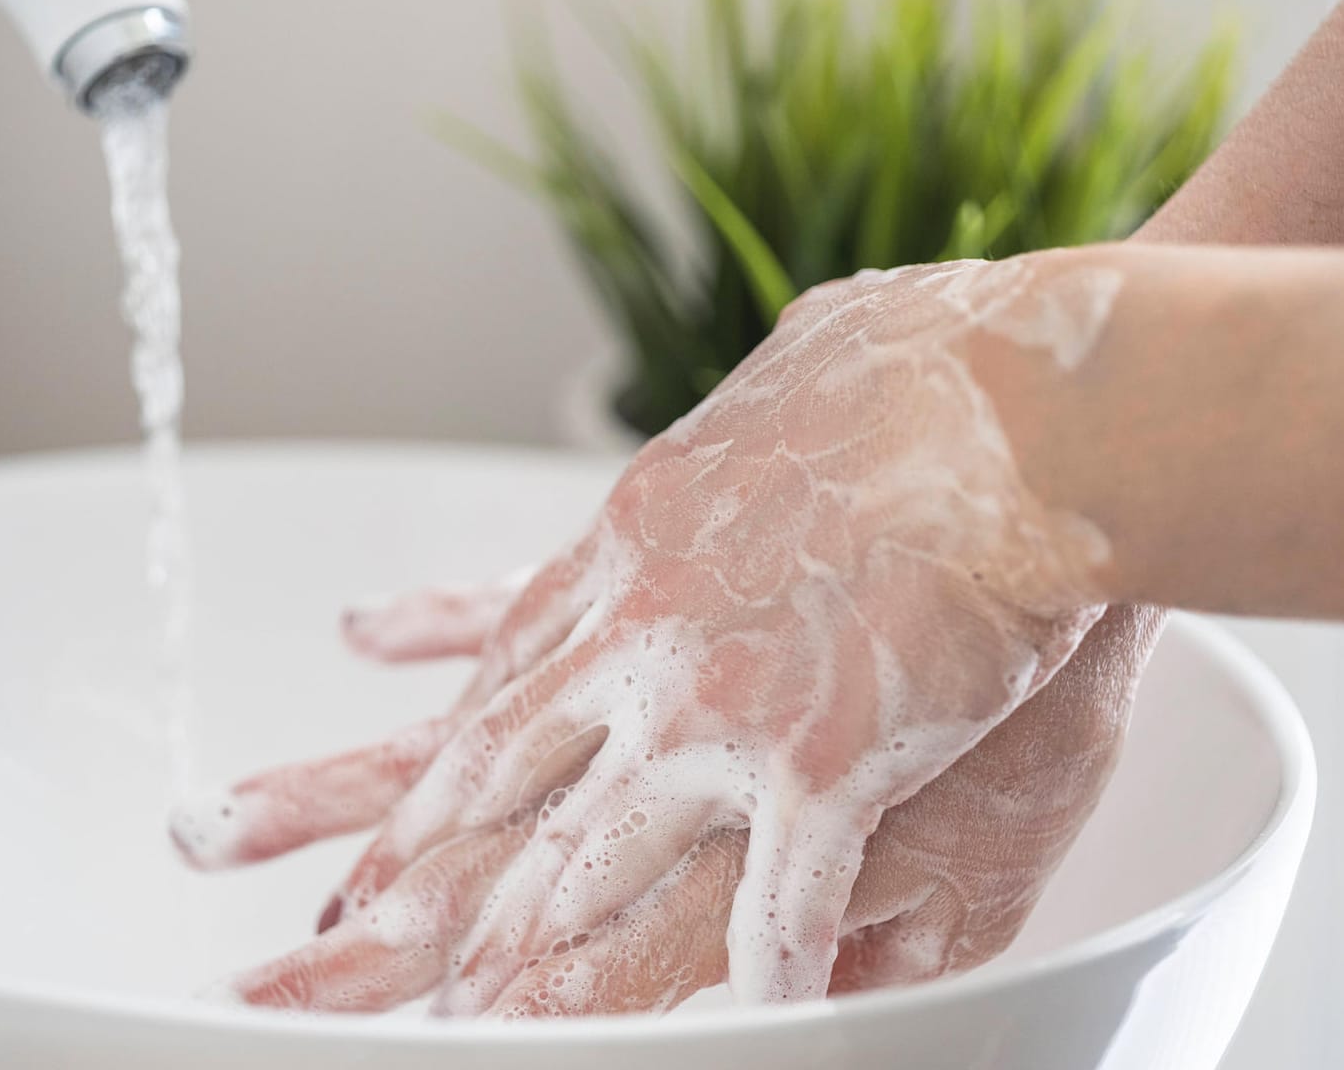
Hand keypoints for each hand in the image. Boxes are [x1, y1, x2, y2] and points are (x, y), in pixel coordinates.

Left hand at [173, 250, 1135, 1012]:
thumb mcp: (780, 376)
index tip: (403, 799)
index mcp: (635, 543)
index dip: (448, 744)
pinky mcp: (818, 762)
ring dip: (535, 935)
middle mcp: (644, 632)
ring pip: (595, 849)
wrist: (1013, 401)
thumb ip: (738, 433)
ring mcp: (718, 704)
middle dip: (426, 854)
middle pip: (504, 764)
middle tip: (358, 922)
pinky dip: (754, 979)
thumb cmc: (917, 367)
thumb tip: (738, 423)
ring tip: (478, 1003)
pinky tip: (746, 1024)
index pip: (504, 663)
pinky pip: (771, 907)